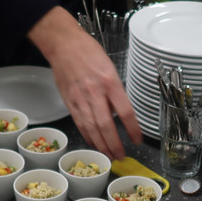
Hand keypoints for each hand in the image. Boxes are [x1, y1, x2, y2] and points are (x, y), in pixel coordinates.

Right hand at [28, 7, 141, 158]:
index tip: (137, 140)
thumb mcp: (110, 68)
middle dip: (114, 144)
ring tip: (108, 155)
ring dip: (101, 145)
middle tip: (121, 156)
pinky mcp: (69, 101)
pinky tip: (93, 143)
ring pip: (91, 128)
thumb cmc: (89, 52)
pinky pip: (79, 123)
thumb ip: (115, 91)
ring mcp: (80, 98)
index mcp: (110, 82)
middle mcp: (95, 92)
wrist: (63, 45)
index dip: (132, 130)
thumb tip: (120, 112)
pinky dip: (87, 135)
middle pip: (106, 125)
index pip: (125, 112)